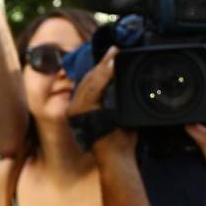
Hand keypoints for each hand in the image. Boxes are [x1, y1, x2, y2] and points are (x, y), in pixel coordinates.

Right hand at [67, 47, 136, 161]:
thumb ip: (120, 99)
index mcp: (84, 106)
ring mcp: (76, 108)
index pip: (92, 81)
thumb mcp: (122, 115)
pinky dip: (102, 75)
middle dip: (102, 62)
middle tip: (116, 48)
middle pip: (89, 78)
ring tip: (115, 53)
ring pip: (90, 81)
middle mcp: (76, 106)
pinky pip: (92, 88)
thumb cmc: (121, 140)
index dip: (101, 66)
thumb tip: (130, 83)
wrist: (118, 157)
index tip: (113, 54)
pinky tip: (111, 65)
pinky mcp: (79, 111)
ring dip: (103, 65)